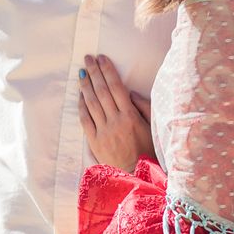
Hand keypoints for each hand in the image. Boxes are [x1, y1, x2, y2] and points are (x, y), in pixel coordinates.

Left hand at [78, 54, 153, 170]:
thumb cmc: (149, 150)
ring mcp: (103, 131)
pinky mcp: (94, 141)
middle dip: (94, 72)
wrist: (137, 175)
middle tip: (88, 58)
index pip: (116, 87)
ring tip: (82, 72)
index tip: (102, 58)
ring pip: (91, 103)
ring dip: (85, 86)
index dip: (108, 71)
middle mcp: (115, 121)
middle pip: (102, 91)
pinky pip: (85, 120)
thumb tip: (129, 92)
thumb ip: (143, 107)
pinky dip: (81, 105)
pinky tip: (80, 95)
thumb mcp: (153, 126)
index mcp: (131, 116)